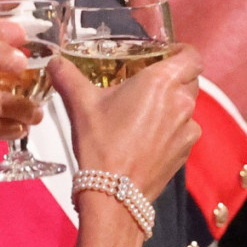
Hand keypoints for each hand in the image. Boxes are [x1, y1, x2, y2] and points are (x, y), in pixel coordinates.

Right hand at [48, 44, 201, 201]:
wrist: (114, 195)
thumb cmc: (101, 143)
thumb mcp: (80, 104)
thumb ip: (68, 76)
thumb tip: (55, 62)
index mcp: (161, 82)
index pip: (191, 56)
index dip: (182, 51)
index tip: (166, 53)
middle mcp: (182, 103)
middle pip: (189, 80)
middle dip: (174, 77)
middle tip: (148, 80)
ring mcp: (187, 130)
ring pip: (187, 107)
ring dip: (171, 104)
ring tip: (144, 111)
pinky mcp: (186, 153)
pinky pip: (183, 130)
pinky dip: (171, 128)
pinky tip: (147, 136)